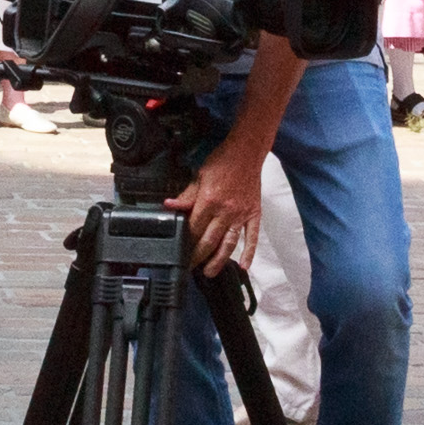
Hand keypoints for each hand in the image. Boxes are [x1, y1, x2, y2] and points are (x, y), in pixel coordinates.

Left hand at [180, 139, 263, 275]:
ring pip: (229, 244)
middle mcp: (226, 211)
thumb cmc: (223, 161)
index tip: (180, 252)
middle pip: (209, 241)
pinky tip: (244, 266)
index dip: (185, 242)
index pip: (194, 228)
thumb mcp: (199, 175)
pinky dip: (250, 252)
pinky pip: (252, 237)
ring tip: (209, 272)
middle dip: (198, 257)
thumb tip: (169, 206)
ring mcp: (241, 215)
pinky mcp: (254, 214)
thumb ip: (186, 196)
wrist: (247, 152)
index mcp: (209, 201)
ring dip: (218, 261)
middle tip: (190, 267)